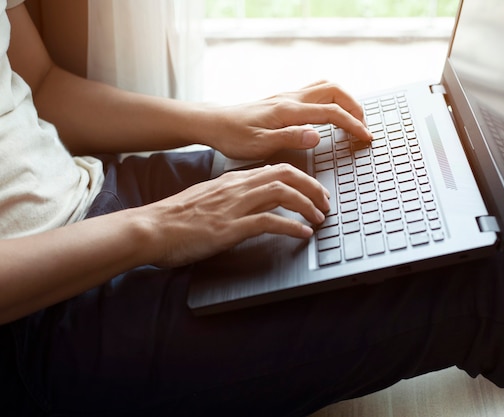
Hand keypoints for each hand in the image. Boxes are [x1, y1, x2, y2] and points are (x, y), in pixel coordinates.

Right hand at [143, 163, 328, 266]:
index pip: (277, 169)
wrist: (151, 228)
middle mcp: (238, 187)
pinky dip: (291, 227)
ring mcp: (234, 206)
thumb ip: (233, 193)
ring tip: (319, 219)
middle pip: (287, 175)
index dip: (303, 178)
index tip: (315, 191)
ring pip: (283, 193)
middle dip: (313, 187)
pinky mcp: (229, 227)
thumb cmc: (176, 216)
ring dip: (307, 206)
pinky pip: (269, 221)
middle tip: (325, 203)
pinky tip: (303, 234)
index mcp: (234, 179)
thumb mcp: (209, 197)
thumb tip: (256, 194)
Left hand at [204, 81, 371, 159]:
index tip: (365, 136)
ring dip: (345, 99)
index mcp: (288, 111)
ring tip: (353, 118)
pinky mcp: (283, 100)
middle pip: (334, 91)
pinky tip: (331, 112)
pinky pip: (315, 91)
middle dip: (354, 107)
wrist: (213, 123)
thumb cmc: (233, 136)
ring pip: (326, 86)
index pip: (331, 112)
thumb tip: (318, 135)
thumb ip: (290, 138)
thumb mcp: (260, 144)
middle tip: (363, 126)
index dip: (352, 124)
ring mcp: (287, 96)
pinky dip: (332, 98)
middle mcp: (290, 99)